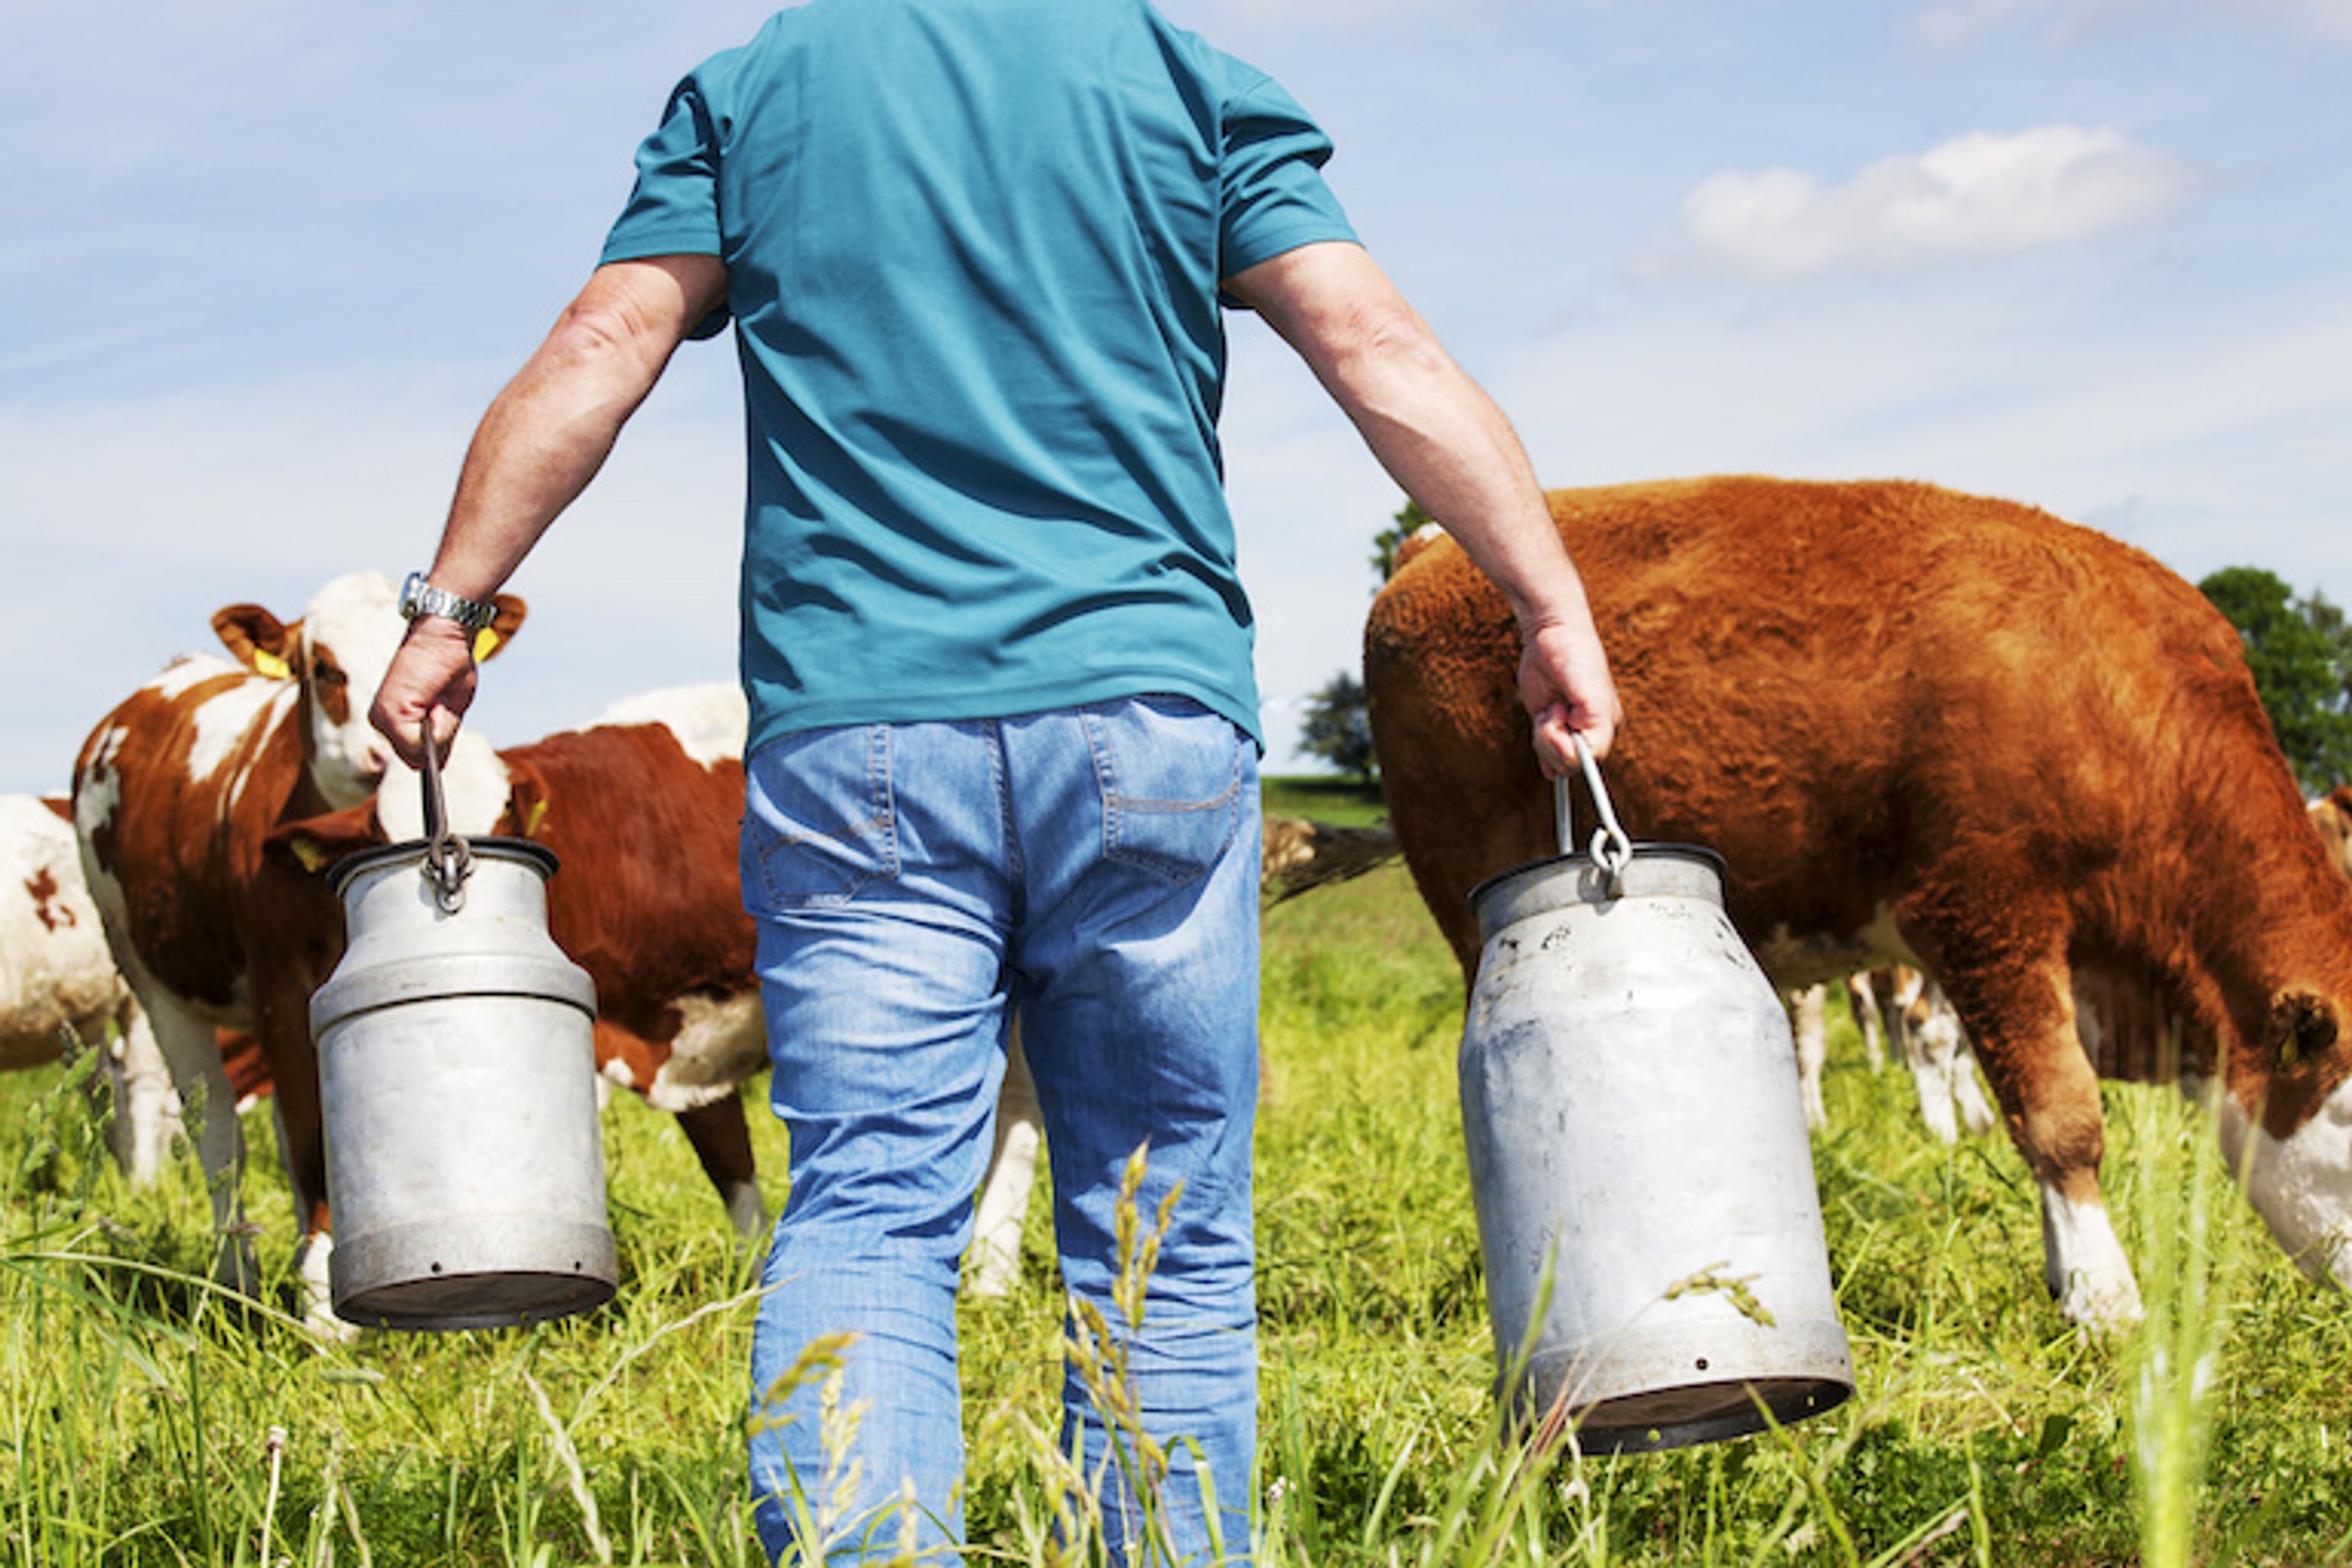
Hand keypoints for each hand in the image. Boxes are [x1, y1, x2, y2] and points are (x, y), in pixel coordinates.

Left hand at [369, 619, 477, 766]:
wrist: (440, 635)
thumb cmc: (448, 666)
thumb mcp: (449, 708)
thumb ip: (440, 737)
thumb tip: (437, 765)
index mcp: (392, 719)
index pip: (414, 756)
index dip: (435, 747)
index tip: (442, 718)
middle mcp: (381, 721)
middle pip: (415, 759)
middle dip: (435, 741)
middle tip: (440, 705)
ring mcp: (382, 719)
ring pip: (417, 753)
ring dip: (436, 732)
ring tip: (437, 700)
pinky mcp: (389, 713)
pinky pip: (418, 743)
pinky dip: (436, 725)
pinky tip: (435, 701)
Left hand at [1519, 618, 1621, 778]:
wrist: (1553, 636)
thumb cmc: (1578, 662)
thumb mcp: (1595, 700)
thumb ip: (1597, 735)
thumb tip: (1580, 760)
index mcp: (1607, 730)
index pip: (1586, 762)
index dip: (1566, 748)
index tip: (1560, 718)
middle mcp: (1590, 736)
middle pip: (1567, 764)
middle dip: (1552, 739)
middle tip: (1555, 708)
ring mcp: (1568, 734)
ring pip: (1552, 761)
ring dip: (1543, 735)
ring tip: (1552, 706)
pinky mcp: (1550, 729)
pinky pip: (1544, 757)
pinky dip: (1540, 745)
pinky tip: (1544, 721)